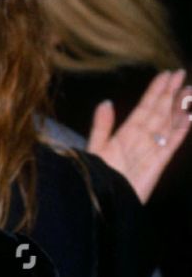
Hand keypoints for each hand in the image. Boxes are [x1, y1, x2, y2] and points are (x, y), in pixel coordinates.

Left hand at [86, 68, 189, 202]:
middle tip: (180, 73)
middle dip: (169, 93)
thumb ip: (102, 126)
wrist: (102, 202)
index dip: (155, 92)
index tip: (165, 75)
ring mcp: (151, 150)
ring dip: (178, 107)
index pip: (144, 108)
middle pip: (159, 112)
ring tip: (189, 90)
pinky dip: (180, 129)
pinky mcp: (158, 163)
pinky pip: (171, 142)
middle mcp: (141, 140)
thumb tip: (107, 102)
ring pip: (168, 123)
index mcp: (125, 134)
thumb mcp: (95, 148)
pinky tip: (189, 117)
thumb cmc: (95, 177)